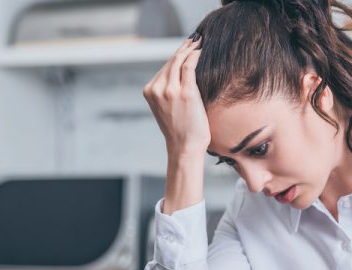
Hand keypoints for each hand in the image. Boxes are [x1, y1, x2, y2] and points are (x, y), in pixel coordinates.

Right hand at [143, 36, 208, 157]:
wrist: (184, 147)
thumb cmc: (180, 130)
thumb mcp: (167, 107)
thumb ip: (169, 90)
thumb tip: (183, 73)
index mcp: (149, 91)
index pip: (164, 67)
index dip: (176, 54)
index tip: (186, 46)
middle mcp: (156, 88)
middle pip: (171, 61)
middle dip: (184, 48)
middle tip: (195, 39)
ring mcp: (169, 90)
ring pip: (179, 61)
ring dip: (190, 48)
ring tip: (200, 41)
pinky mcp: (185, 92)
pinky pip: (189, 67)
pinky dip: (195, 56)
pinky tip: (201, 51)